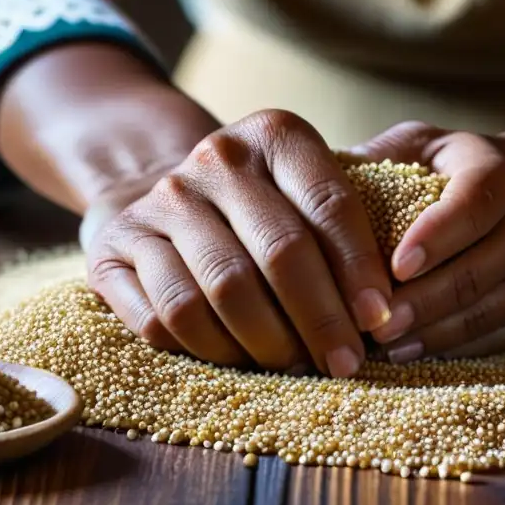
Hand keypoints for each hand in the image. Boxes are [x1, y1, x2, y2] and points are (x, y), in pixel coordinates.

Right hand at [81, 109, 393, 376]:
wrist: (156, 188)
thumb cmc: (261, 203)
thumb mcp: (304, 189)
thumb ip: (346, 229)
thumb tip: (391, 309)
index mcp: (274, 135)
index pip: (329, 204)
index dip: (360, 269)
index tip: (382, 319)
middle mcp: (215, 159)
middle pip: (279, 251)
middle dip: (321, 318)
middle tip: (347, 363)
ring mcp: (160, 201)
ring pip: (223, 291)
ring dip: (268, 343)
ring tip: (297, 368)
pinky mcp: (113, 248)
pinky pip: (166, 319)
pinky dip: (210, 352)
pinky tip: (240, 362)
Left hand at [350, 122, 504, 362]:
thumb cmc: (440, 171)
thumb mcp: (413, 147)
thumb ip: (373, 159)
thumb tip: (310, 172)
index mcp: (495, 175)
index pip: (470, 208)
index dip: (435, 239)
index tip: (395, 266)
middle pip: (473, 273)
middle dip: (419, 304)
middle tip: (371, 325)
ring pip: (483, 314)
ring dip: (429, 336)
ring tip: (380, 346)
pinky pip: (495, 340)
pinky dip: (450, 351)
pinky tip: (408, 352)